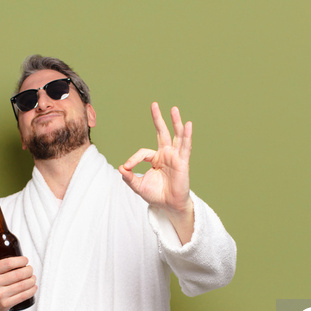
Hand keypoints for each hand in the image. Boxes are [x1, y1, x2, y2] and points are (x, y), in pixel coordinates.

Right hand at [0, 256, 36, 310]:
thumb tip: (10, 247)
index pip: (9, 263)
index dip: (21, 261)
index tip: (26, 260)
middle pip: (18, 274)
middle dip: (29, 270)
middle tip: (30, 269)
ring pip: (22, 285)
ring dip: (32, 280)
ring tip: (33, 278)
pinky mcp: (4, 305)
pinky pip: (22, 296)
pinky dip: (31, 291)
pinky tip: (34, 287)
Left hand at [119, 102, 194, 241]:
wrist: (169, 206)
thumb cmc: (156, 195)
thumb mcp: (138, 186)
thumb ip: (129, 178)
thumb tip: (121, 168)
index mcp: (155, 159)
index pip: (143, 153)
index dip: (133, 159)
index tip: (127, 168)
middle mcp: (166, 154)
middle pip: (162, 133)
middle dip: (158, 119)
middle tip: (154, 104)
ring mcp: (175, 157)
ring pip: (176, 136)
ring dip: (175, 122)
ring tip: (174, 109)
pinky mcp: (183, 162)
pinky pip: (185, 147)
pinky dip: (187, 135)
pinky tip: (188, 125)